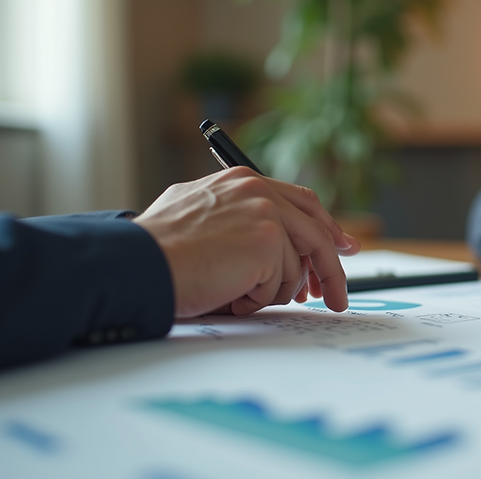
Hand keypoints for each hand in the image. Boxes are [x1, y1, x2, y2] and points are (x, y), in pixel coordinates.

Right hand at [134, 167, 359, 317]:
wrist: (137, 264)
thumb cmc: (159, 252)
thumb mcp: (202, 219)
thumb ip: (241, 220)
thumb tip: (280, 251)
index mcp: (242, 180)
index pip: (301, 203)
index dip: (325, 228)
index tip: (342, 248)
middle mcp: (258, 190)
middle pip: (316, 232)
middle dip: (331, 269)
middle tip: (338, 298)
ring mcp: (266, 213)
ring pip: (295, 268)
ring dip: (268, 292)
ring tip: (230, 292)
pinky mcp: (268, 241)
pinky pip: (280, 286)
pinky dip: (255, 300)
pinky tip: (227, 294)